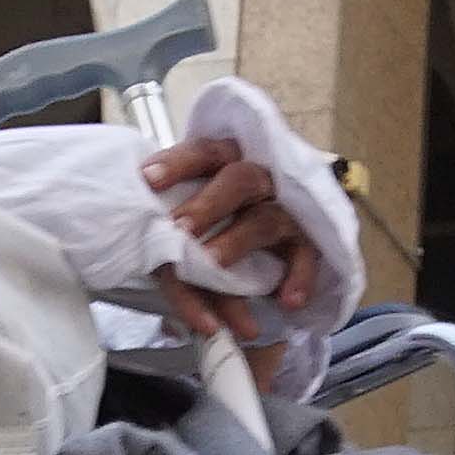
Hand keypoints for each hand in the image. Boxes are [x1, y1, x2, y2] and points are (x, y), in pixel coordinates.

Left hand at [139, 135, 312, 304]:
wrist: (278, 235)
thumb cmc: (220, 223)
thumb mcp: (195, 223)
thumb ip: (176, 237)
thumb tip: (154, 264)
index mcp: (226, 164)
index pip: (203, 153)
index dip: (177, 164)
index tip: (148, 179)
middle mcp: (259, 179)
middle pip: (238, 180)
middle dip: (206, 204)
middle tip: (181, 228)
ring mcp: (285, 210)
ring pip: (265, 220)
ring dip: (237, 242)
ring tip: (214, 264)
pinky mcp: (306, 242)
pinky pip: (306, 258)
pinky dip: (299, 278)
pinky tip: (288, 301)